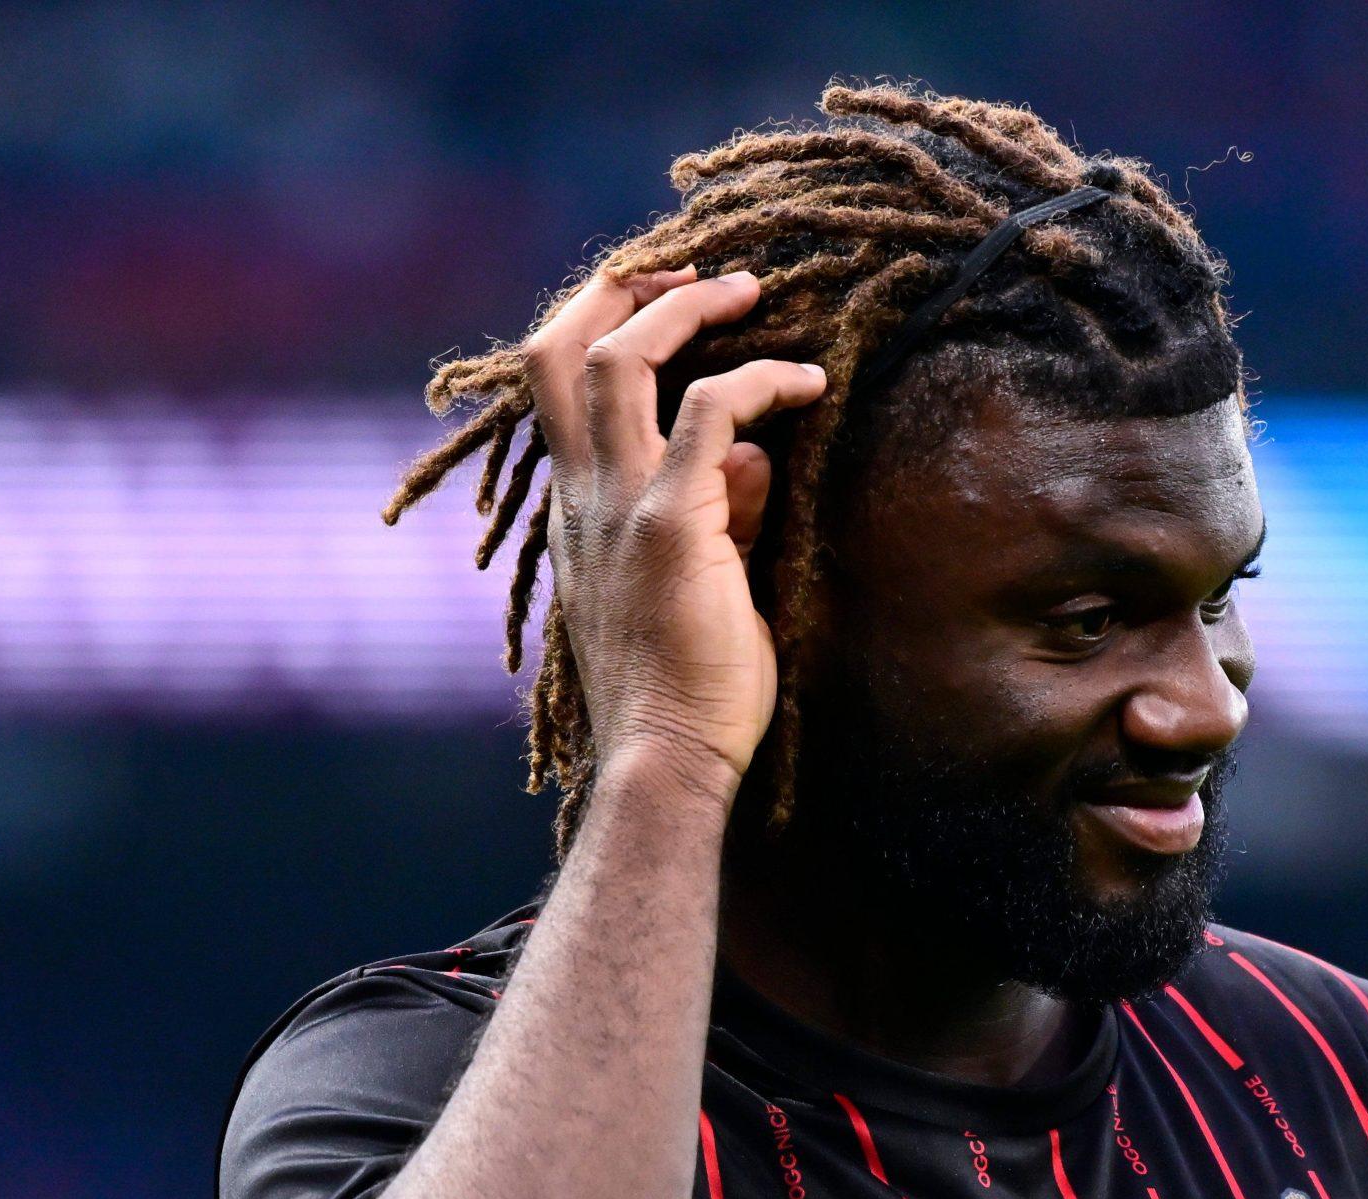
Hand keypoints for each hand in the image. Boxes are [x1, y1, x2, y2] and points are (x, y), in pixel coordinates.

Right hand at [522, 265, 828, 793]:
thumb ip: (720, 514)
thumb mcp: (700, 585)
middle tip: (691, 268)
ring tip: (747, 293)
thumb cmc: (687, 692)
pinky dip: (762, 381)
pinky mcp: (670, 525)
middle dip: (622, 288)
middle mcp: (580, 499)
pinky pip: (713, 414)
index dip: (599, 326)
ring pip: (622, 358)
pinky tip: (810, 384)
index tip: (659, 302)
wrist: (665, 760)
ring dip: (686, 308)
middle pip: (561, 350)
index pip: (558, 389)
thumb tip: (755, 456)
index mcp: (574, 514)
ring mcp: (617, 506)